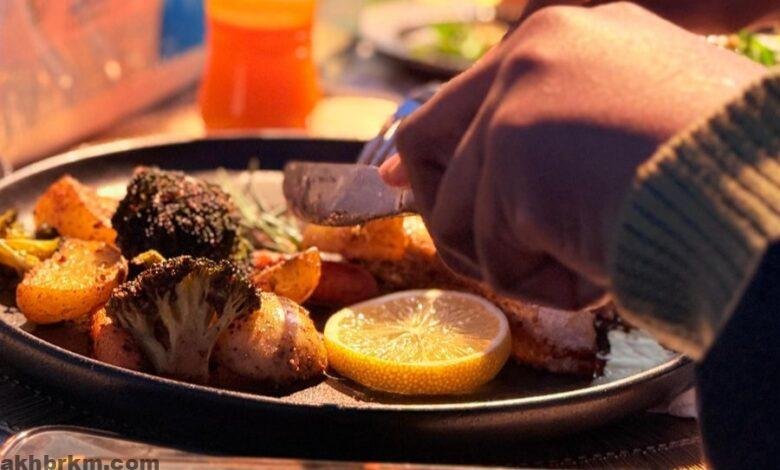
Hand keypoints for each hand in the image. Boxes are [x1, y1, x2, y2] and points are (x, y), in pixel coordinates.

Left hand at [386, 3, 765, 308]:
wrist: (767, 196)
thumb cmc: (718, 177)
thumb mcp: (630, 130)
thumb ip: (547, 135)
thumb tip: (465, 166)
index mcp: (570, 38)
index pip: (464, 96)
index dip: (425, 147)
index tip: (395, 177)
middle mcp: (536, 50)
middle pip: (425, 142)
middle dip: (444, 212)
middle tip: (484, 252)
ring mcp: (518, 99)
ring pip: (458, 215)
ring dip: (515, 260)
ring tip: (588, 255)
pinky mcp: (512, 155)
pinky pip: (494, 256)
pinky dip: (543, 284)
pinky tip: (600, 264)